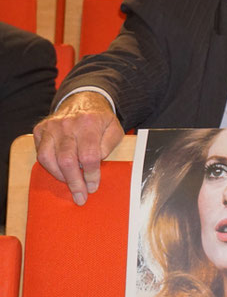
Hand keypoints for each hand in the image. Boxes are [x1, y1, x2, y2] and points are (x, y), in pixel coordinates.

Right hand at [33, 91, 123, 205]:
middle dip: (74, 182)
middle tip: (80, 197)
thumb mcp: (115, 128)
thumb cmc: (100, 119)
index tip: (93, 186)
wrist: (83, 99)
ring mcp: (51, 127)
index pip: (89, 155)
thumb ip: (109, 145)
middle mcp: (67, 124)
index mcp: (89, 123)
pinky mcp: (40, 130)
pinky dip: (50, 167)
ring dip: (60, 176)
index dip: (91, 174)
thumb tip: (96, 162)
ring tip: (71, 184)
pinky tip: (61, 172)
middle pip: (67, 160)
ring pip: (48, 159)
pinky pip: (40, 154)